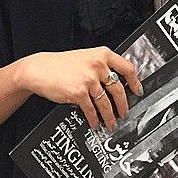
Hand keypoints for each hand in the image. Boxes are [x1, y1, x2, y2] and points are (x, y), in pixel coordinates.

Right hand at [17, 47, 143, 130]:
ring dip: (109, 116)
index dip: (135, 82)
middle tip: (124, 114)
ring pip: (106, 103)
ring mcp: (89, 79)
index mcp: (102, 54)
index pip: (127, 68)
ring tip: (111, 123)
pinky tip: (95, 123)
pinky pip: (91, 110)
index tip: (138, 91)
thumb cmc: (61, 64)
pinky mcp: (79, 93)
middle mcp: (98, 66)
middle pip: (118, 89)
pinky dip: (94, 119)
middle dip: (123, 106)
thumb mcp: (85, 57)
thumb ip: (101, 66)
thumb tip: (116, 82)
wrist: (40, 69)